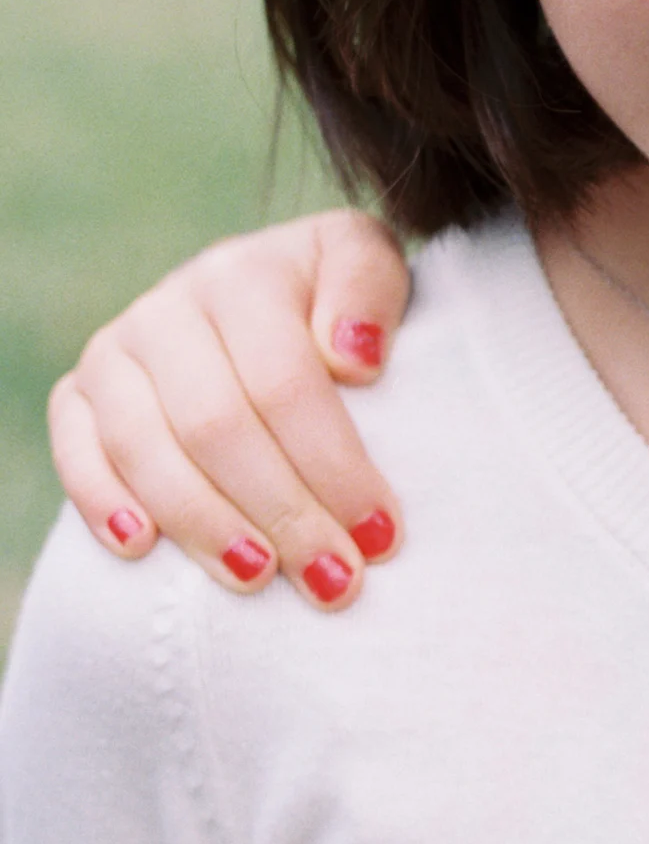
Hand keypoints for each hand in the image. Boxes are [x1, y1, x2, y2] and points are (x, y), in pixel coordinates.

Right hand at [48, 210, 410, 605]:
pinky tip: (141, 549)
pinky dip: (101, 501)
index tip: (379, 535)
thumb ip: (369, 289)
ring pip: (145, 447)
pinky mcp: (77, 395)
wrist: (262, 289)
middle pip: (216, 424)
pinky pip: (74, 450)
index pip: (285, 382)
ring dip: (203, 523)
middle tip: (333, 580)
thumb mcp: (368, 263)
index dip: (332, 464)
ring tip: (257, 578)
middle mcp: (168, 310)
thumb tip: (352, 360)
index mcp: (242, 277)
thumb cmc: (332, 296)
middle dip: (282, 511)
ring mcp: (115, 353)